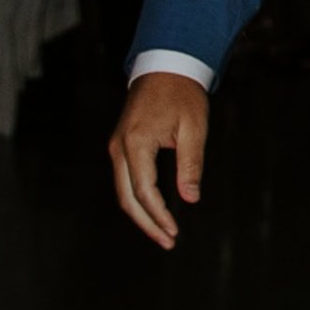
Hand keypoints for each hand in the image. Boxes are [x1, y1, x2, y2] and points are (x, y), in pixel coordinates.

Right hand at [110, 72, 209, 250]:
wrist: (165, 67)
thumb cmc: (183, 95)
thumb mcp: (193, 129)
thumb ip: (190, 165)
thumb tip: (190, 199)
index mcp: (136, 143)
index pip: (144, 191)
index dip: (160, 215)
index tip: (175, 232)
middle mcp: (119, 147)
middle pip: (127, 197)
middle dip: (147, 223)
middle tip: (168, 242)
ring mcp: (116, 147)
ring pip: (123, 192)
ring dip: (141, 215)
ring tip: (163, 233)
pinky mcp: (121, 146)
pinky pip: (125, 180)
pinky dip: (137, 199)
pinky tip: (154, 212)